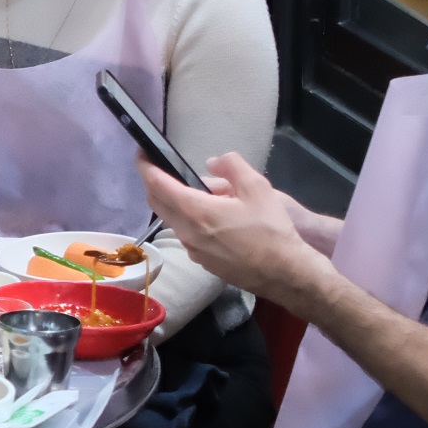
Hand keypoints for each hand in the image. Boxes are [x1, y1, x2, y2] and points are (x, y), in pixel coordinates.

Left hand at [138, 152, 331, 302]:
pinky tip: (210, 215)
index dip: (145, 167)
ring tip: (196, 190)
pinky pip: (186, 234)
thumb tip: (213, 162)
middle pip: (157, 203)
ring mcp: (192, 250)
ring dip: (174, 202)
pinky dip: (188, 219)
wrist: (284, 273)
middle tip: (162, 168)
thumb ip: (232, 166)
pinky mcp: (202, 262)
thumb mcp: (258, 188)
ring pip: (172, 219)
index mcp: (196, 212)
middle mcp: (186, 232)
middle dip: (154, 183)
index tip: (142, 154)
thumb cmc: (271, 230)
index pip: (157, 185)